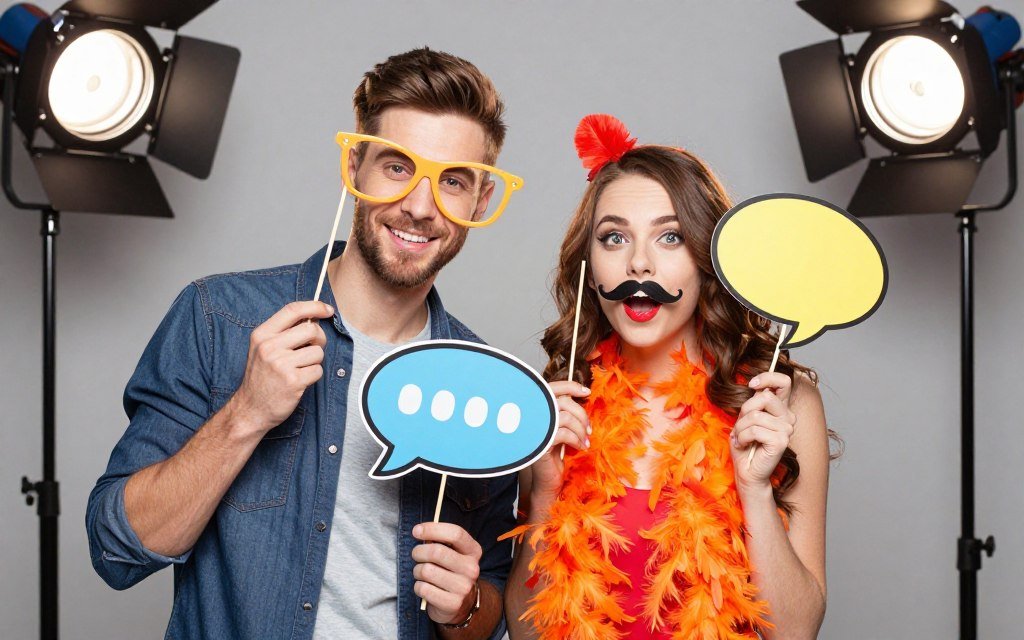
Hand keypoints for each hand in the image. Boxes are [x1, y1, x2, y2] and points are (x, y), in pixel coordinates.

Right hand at [227, 301, 333, 434]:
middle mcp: (269, 347)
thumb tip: (313, 317)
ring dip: (315, 361)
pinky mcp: (293, 381)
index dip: (314, 306)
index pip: (292, 310)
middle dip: (319, 339)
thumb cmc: (261, 378)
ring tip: (299, 369)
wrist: (250, 409)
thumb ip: (283, 333)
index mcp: (262, 335)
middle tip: (313, 348)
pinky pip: (318, 370)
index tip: (327, 309)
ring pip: (318, 352)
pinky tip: (300, 381)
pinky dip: (313, 375)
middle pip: (311, 330)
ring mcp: (281, 364)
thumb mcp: (262, 349)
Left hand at [412, 522, 481, 624]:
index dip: (432, 529)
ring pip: (426, 570)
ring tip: (422, 574)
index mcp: (473, 551)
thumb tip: (419, 531)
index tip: (416, 531)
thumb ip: (440, 541)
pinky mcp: (453, 603)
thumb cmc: (450, 570)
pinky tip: (425, 587)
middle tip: (416, 554)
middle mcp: (472, 568)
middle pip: (437, 552)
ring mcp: (464, 587)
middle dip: (419, 551)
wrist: (461, 603)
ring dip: (417, 571)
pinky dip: (418, 587)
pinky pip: (423, 588)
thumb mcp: (452, 553)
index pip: (455, 534)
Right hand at [528, 381, 590, 501]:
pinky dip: (577, 439)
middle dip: (581, 414)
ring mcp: (535, 429)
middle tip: (590, 429)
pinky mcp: (540, 442)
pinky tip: (580, 447)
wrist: (548, 480)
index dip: (570, 386)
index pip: (551, 388)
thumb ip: (565, 412)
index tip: (587, 392)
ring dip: (581, 429)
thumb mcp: (560, 428)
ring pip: (566, 417)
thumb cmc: (555, 453)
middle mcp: (532, 416)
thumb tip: (582, 395)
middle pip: (563, 402)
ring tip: (585, 440)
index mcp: (536, 409)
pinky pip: (564, 433)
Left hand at [730, 372, 795, 491]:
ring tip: (741, 438)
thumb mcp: (745, 418)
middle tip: (741, 426)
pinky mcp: (781, 441)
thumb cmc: (745, 444)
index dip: (768, 377)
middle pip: (765, 397)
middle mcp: (788, 418)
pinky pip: (755, 430)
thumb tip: (757, 387)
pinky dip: (743, 437)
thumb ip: (753, 402)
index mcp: (781, 409)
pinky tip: (744, 445)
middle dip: (745, 411)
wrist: (746, 471)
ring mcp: (787, 430)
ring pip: (756, 415)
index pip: (784, 382)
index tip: (752, 385)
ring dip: (741, 428)